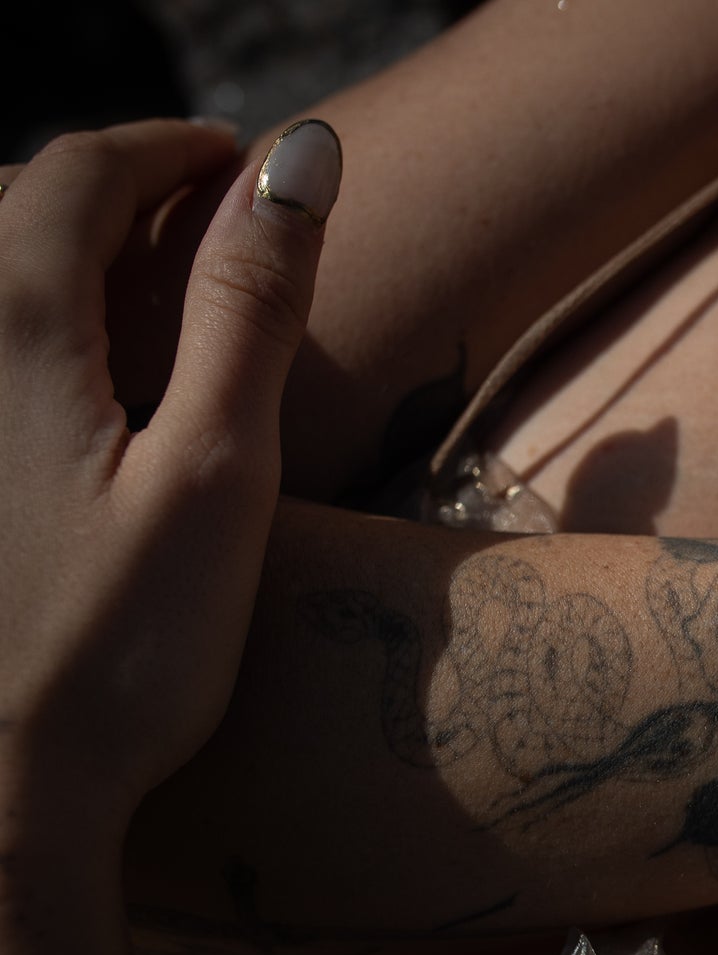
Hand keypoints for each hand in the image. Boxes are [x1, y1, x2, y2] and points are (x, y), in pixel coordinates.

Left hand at [0, 118, 341, 827]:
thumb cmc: (117, 654)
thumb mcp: (217, 474)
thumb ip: (252, 307)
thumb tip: (301, 158)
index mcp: (13, 330)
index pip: (79, 173)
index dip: (170, 149)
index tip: (242, 163)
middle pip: (6, 202)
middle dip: (104, 186)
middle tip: (199, 220)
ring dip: (45, 247)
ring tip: (130, 286)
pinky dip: (17, 321)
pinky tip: (62, 383)